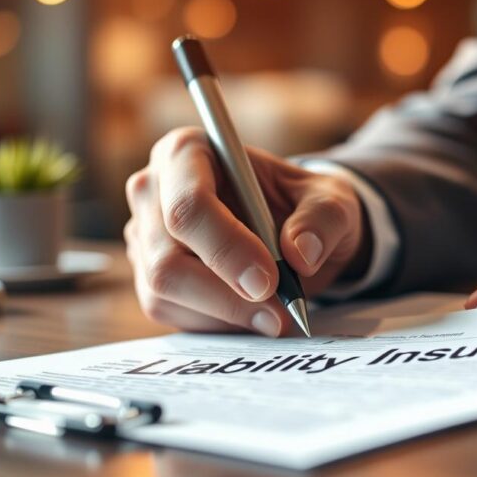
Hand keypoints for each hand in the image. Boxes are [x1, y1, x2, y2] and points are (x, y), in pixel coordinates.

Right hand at [125, 127, 367, 334]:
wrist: (291, 229)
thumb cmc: (303, 204)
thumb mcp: (332, 200)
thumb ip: (324, 218)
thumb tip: (301, 254)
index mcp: (189, 152)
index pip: (189, 205)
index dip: (226, 248)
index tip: (269, 280)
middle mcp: (154, 190)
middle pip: (167, 257)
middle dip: (225, 295)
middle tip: (278, 313)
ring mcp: (144, 235)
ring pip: (162, 290)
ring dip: (223, 314)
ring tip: (273, 317)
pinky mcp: (147, 275)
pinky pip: (168, 311)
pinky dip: (214, 323)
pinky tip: (249, 316)